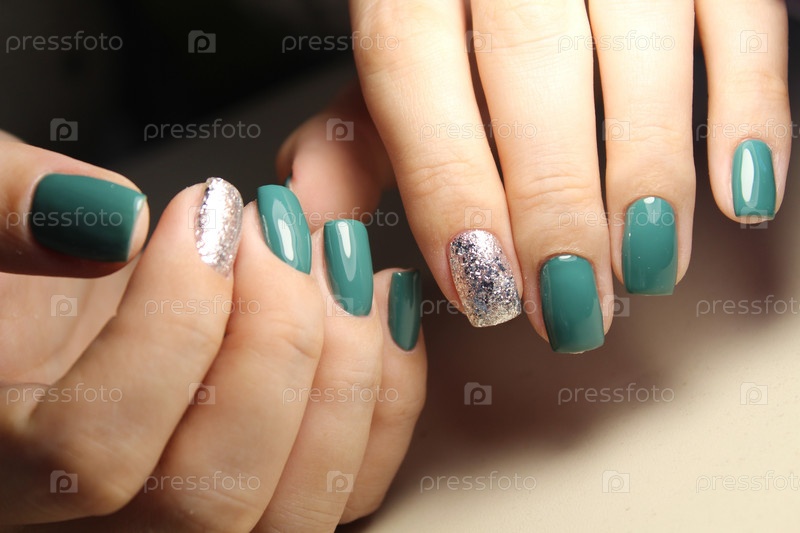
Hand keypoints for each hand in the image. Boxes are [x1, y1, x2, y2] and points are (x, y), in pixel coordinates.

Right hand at [0, 136, 425, 530]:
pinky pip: (349, 486)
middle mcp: (98, 530)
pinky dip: (387, 393)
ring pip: (297, 509)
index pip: (92, 450)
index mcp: (0, 473)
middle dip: (275, 339)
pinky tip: (377, 302)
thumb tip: (111, 221)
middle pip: (214, 496)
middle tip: (278, 230)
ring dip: (344, 366)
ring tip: (335, 254)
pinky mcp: (264, 497)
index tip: (205, 214)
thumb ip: (4, 211)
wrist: (33, 327)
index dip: (169, 323)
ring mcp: (189, 525)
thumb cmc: (6, 285)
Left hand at [327, 0, 792, 352]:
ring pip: (638, 48)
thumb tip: (307, 216)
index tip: (482, 284)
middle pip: (531, 68)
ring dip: (647, 172)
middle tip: (569, 304)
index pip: (416, 77)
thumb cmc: (455, 2)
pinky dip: (749, 108)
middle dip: (555, 203)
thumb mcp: (393, 54)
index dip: (451, 187)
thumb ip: (355, 134)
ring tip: (647, 267)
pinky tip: (738, 192)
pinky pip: (741, 18)